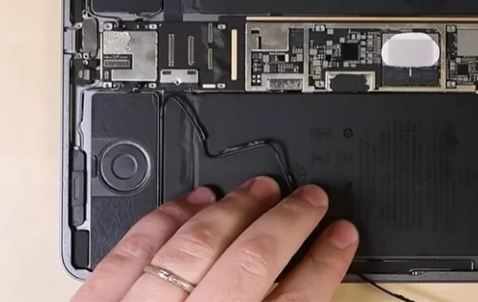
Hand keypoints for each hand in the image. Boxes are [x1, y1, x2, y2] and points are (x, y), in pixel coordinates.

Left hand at [73, 180, 358, 301]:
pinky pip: (134, 250)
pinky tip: (195, 200)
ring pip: (196, 245)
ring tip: (263, 188)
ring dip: (236, 208)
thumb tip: (306, 299)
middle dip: (290, 222)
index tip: (343, 237)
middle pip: (251, 262)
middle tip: (312, 199)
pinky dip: (168, 217)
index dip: (325, 263)